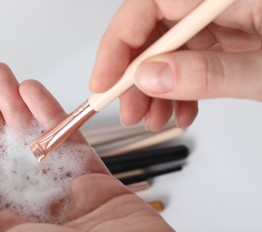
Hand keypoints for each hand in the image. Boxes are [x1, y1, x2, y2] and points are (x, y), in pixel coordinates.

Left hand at [0, 62, 195, 231]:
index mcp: (3, 227)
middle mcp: (30, 206)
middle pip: (0, 148)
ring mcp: (62, 189)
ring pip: (33, 137)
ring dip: (14, 102)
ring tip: (0, 75)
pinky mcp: (93, 177)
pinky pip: (68, 137)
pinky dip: (50, 112)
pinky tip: (33, 91)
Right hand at [90, 0, 261, 130]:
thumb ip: (210, 73)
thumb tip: (152, 77)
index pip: (150, 4)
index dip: (118, 43)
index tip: (104, 81)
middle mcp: (217, 4)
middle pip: (154, 30)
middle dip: (135, 75)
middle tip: (128, 110)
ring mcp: (224, 22)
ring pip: (169, 51)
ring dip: (154, 90)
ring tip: (152, 119)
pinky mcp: (229, 40)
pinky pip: (190, 62)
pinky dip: (179, 91)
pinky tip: (179, 112)